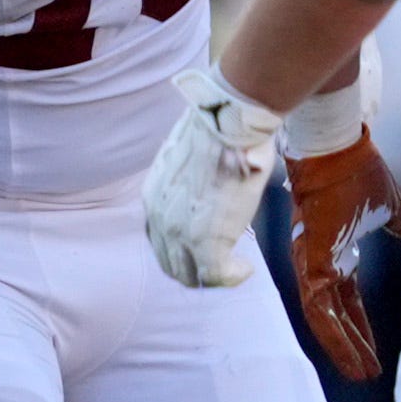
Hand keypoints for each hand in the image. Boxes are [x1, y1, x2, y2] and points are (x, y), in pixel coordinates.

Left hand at [144, 62, 287, 288]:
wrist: (228, 125)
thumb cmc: (220, 130)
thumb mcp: (194, 156)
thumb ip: (197, 176)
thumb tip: (221, 173)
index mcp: (155, 195)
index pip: (159, 235)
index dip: (181, 246)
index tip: (202, 244)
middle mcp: (160, 218)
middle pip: (170, 261)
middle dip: (194, 268)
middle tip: (219, 264)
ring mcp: (181, 233)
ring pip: (189, 274)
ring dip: (212, 275)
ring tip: (234, 267)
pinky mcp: (206, 244)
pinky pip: (215, 276)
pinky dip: (231, 276)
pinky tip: (245, 268)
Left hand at [284, 137, 399, 378]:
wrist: (338, 146)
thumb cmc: (357, 168)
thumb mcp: (388, 206)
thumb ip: (400, 224)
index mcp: (336, 250)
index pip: (348, 298)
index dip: (360, 325)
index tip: (375, 351)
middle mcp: (319, 261)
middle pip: (337, 314)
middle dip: (353, 344)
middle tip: (368, 373)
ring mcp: (311, 262)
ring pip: (324, 318)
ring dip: (344, 347)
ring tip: (362, 373)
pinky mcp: (310, 261)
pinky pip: (319, 308)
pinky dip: (334, 333)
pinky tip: (350, 354)